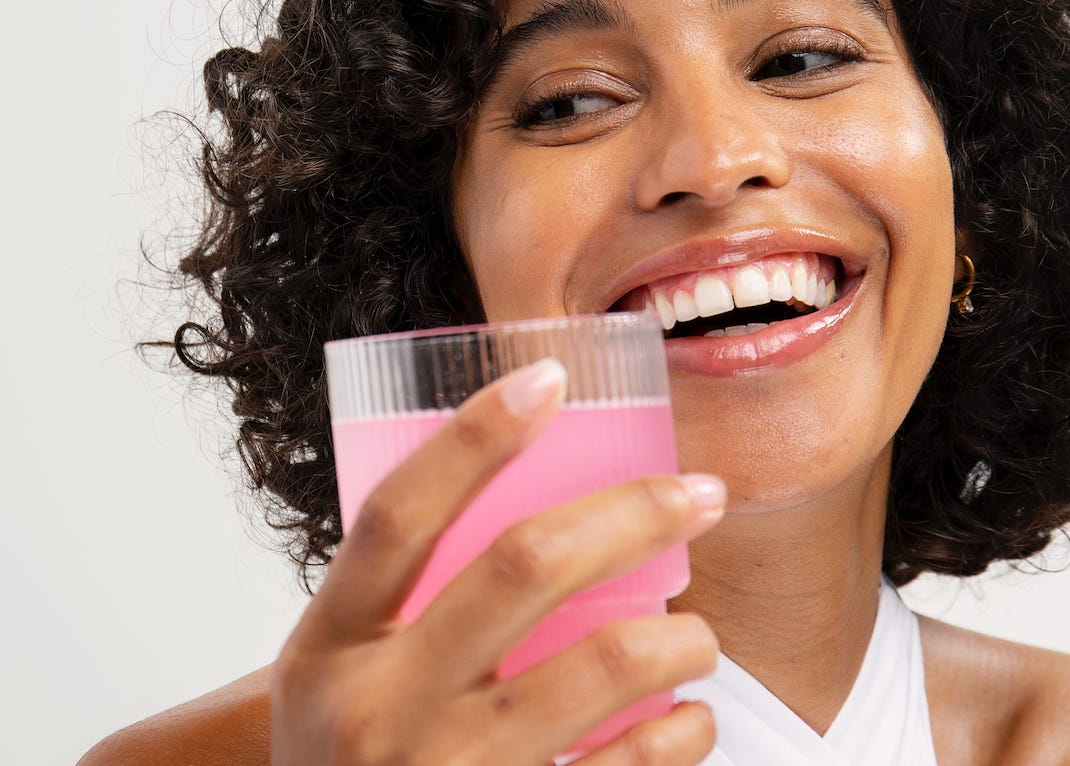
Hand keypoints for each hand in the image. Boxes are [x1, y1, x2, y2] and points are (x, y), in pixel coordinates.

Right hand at [270, 358, 723, 764]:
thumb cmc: (352, 750)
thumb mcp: (343, 667)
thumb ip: (414, 595)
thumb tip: (539, 498)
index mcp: (332, 641)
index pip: (401, 511)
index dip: (476, 435)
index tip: (550, 379)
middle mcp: (379, 707)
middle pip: (524, 564)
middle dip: (634, 512)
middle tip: (699, 494)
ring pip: (603, 665)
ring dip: (682, 637)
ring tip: (699, 637)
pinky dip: (680, 735)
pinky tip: (687, 720)